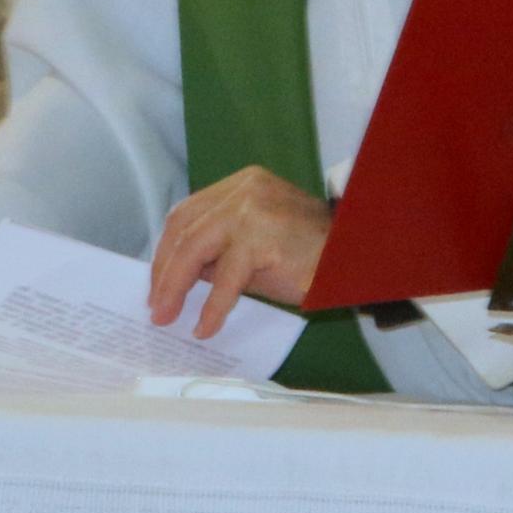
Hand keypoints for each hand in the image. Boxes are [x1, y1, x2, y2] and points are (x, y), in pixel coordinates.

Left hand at [147, 167, 331, 337]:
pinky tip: (205, 327)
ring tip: (168, 317)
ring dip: (176, 288)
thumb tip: (178, 277)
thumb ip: (219, 251)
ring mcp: (253, 210)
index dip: (166, 251)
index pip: (187, 213)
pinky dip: (212, 307)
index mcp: (240, 185)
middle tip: (156, 307)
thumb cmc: (308, 255)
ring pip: (196, 248)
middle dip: (164, 272)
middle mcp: (244, 190)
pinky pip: (227, 279)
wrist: (355, 258)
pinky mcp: (263, 239)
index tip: (157, 283)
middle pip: (185, 228)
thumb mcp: (254, 246)